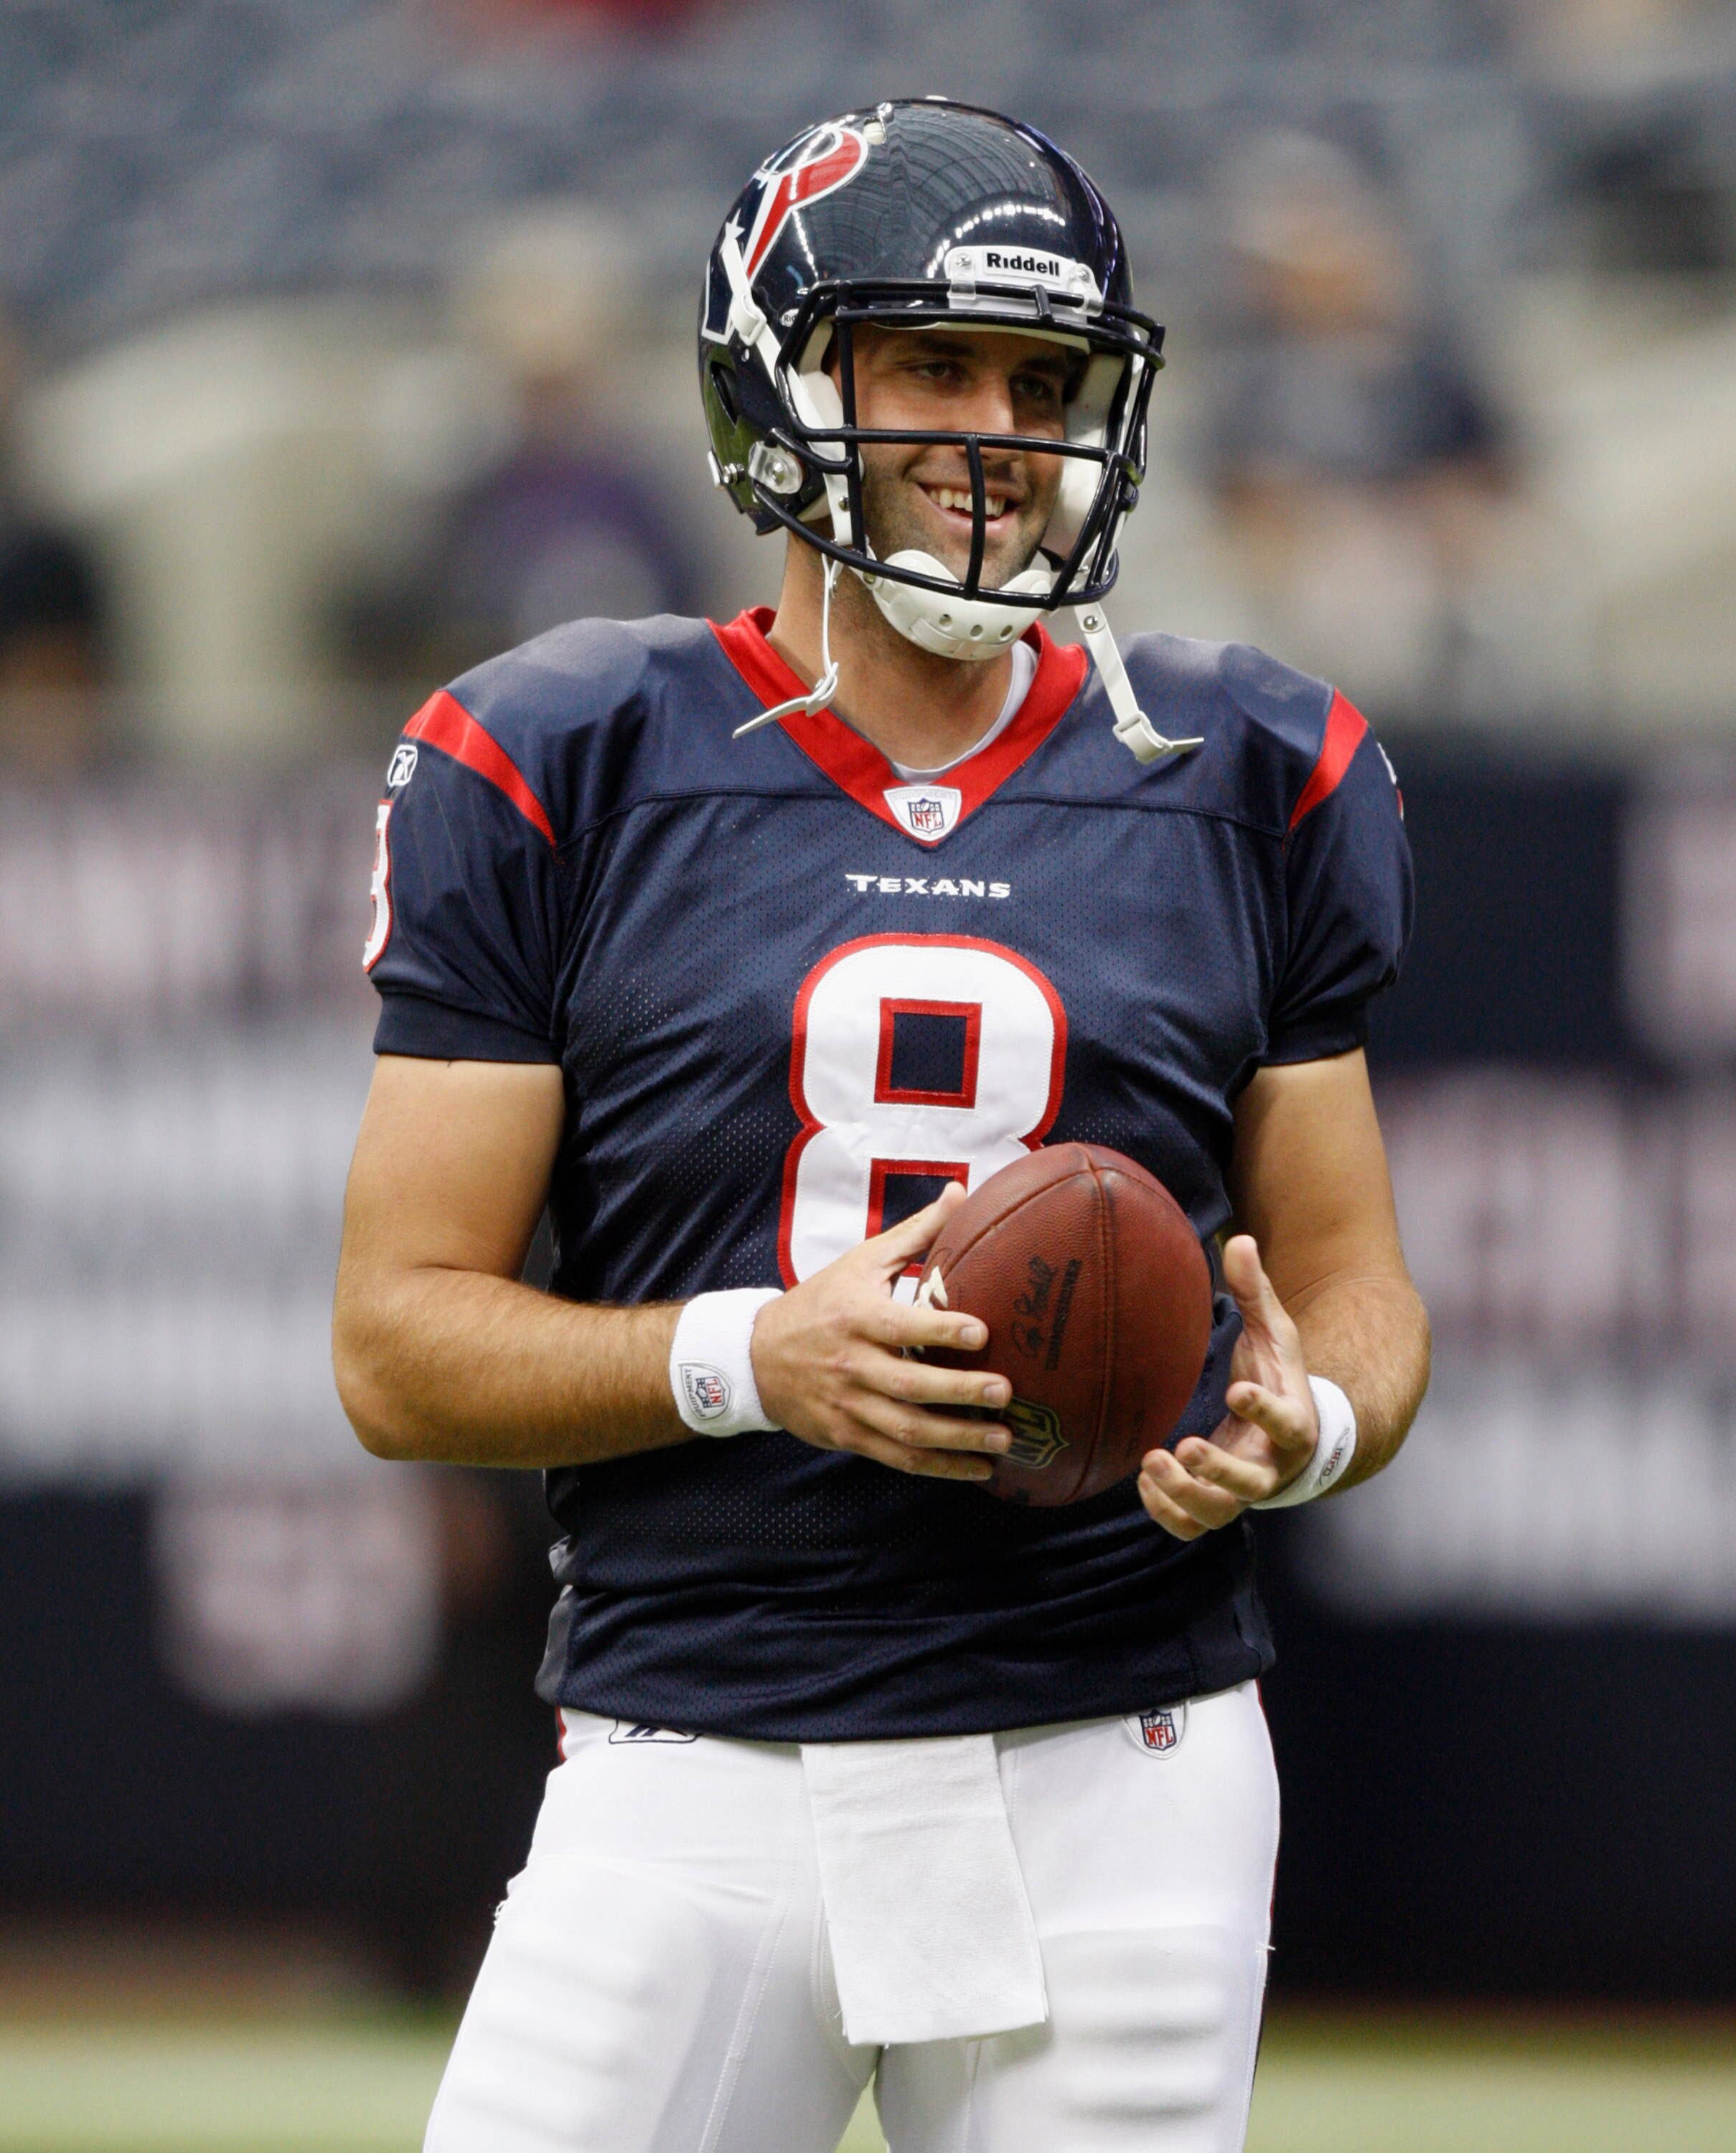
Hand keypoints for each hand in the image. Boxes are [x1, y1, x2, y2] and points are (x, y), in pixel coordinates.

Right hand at [750, 1183, 1012, 1481]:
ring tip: (1003, 1441)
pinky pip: (898, 1457)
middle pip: (909, 1385)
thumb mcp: (861, 1261)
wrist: (757, 1356)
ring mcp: (848, 1405)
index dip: (940, 1330)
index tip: (982, 1332)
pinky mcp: (848, 1436)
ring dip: (957, 1439)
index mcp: (855, 1316)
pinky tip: (977, 1469)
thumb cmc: (821, 1301)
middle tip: (1005, 1392)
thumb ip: (915, 1233)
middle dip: (960, 1391)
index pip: (900, 1325)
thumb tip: (961, 1192)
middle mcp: (851, 1364)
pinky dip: (938, 1467)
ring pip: (906, 1429)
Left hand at [1137, 1233, 1317, 1539]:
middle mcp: (1270, 1465)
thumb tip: (1242, 1239)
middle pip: (1251, 1484)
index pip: (1287, 1422)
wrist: (1290, 1437)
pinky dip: (1168, 1514)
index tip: (1238, 1391)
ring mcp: (1242, 1491)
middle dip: (1218, 1470)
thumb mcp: (1273, 1333)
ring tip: (1152, 1462)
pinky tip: (1144, 1484)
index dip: (1265, 1411)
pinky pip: (1192, 1526)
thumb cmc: (1276, 1376)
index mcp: (1293, 1422)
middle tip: (1185, 1447)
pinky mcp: (1216, 1505)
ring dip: (1184, 1495)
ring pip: (1219, 1512)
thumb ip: (1256, 1292)